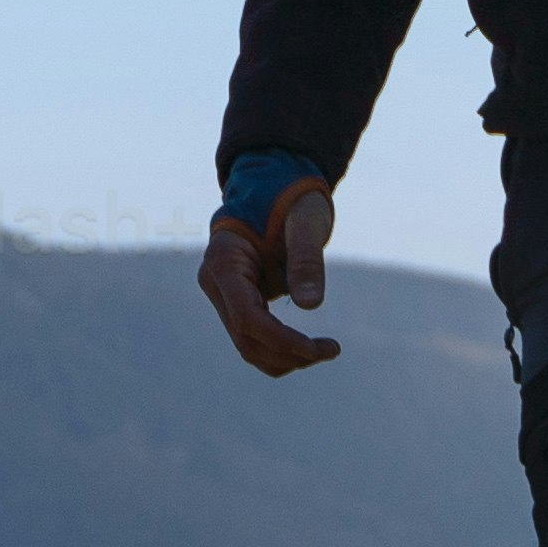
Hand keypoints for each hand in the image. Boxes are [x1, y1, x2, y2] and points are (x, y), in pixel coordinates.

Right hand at [195, 176, 338, 375]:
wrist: (273, 188)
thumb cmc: (291, 199)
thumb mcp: (306, 222)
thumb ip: (306, 260)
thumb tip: (310, 306)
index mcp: (224, 260)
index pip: (247, 318)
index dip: (281, 340)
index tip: (317, 348)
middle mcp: (215, 282)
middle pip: (246, 339)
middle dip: (289, 353)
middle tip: (332, 349)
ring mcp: (222, 295)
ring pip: (247, 347)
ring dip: (285, 358)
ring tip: (326, 349)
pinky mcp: (235, 302)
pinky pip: (253, 338)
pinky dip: (281, 350)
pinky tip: (311, 345)